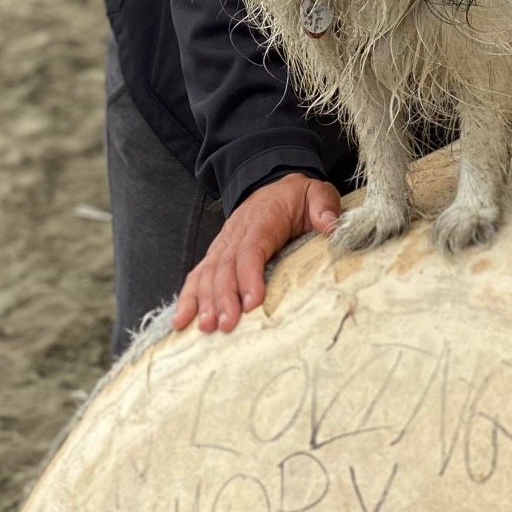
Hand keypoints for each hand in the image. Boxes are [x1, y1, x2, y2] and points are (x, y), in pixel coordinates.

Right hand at [173, 172, 341, 333]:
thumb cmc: (296, 196)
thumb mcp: (316, 192)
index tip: (252, 302)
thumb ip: (324, 205)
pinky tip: (181, 320)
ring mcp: (223, 244)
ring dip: (204, 300)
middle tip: (227, 325)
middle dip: (223, 297)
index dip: (249, 275)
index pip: (251, 249)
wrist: (274, 184)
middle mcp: (236, 233)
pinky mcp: (217, 254)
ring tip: (205, 327)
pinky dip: (188, 297)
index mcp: (262, 220)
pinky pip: (198, 274)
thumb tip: (330, 225)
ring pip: (207, 272)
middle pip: (224, 266)